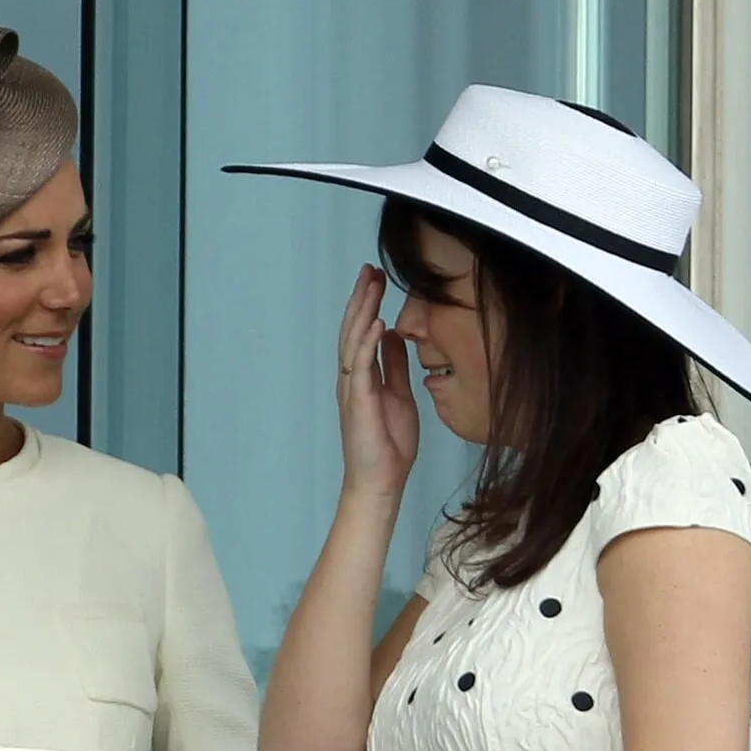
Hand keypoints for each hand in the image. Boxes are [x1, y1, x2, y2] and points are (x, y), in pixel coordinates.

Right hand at [336, 265, 418, 499]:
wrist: (380, 480)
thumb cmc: (388, 445)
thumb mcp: (399, 395)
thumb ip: (394, 365)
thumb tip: (393, 337)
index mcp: (362, 377)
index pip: (361, 332)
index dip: (367, 304)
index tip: (376, 279)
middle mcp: (351, 378)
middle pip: (352, 329)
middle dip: (361, 298)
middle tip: (370, 270)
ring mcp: (352, 388)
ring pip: (353, 341)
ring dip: (362, 311)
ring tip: (372, 285)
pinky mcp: (358, 401)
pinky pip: (360, 365)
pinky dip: (366, 342)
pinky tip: (376, 322)